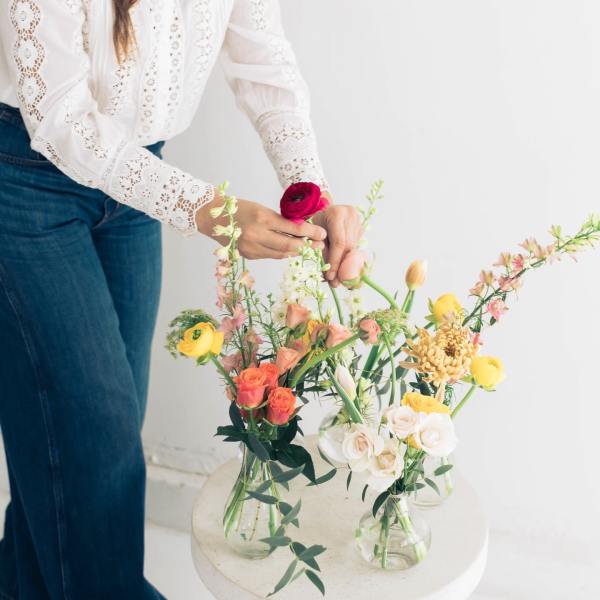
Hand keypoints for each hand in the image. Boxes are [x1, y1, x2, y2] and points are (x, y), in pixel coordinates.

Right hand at [196, 196, 326, 259]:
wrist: (213, 217)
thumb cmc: (241, 209)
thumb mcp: (261, 209)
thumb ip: (280, 221)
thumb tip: (302, 230)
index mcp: (262, 219)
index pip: (292, 229)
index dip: (310, 233)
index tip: (322, 234)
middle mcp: (256, 236)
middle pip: (288, 247)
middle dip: (307, 247)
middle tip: (320, 245)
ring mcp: (251, 248)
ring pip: (281, 254)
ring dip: (296, 252)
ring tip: (308, 248)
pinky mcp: (248, 256)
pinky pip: (270, 256)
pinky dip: (282, 253)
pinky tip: (291, 250)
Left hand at [312, 196, 362, 286]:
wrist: (323, 211)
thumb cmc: (316, 223)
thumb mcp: (314, 235)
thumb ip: (322, 252)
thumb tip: (330, 277)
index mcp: (337, 213)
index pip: (339, 242)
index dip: (335, 262)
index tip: (330, 277)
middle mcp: (350, 215)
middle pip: (348, 247)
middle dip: (341, 267)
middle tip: (336, 283)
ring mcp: (358, 221)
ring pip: (354, 249)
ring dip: (346, 266)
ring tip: (338, 279)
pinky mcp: (361, 228)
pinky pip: (356, 248)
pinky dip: (349, 260)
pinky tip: (343, 269)